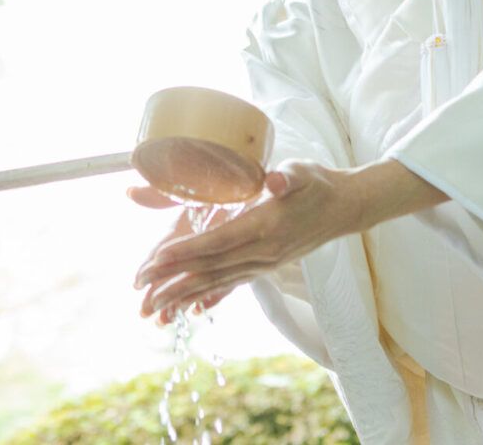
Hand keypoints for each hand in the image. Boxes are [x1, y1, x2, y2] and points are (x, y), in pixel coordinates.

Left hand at [133, 159, 444, 321]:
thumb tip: (275, 180)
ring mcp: (262, 264)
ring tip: (152, 307)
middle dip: (171, 278)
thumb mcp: (301, 172)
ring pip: (214, 282)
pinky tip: (187, 309)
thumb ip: (286, 177)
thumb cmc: (318, 184)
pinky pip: (228, 286)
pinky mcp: (262, 268)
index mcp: (264, 227)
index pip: (217, 242)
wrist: (344, 208)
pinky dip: (205, 298)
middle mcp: (261, 253)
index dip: (185, 252)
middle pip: (208, 269)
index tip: (157, 259)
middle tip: (138, 286)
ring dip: (181, 294)